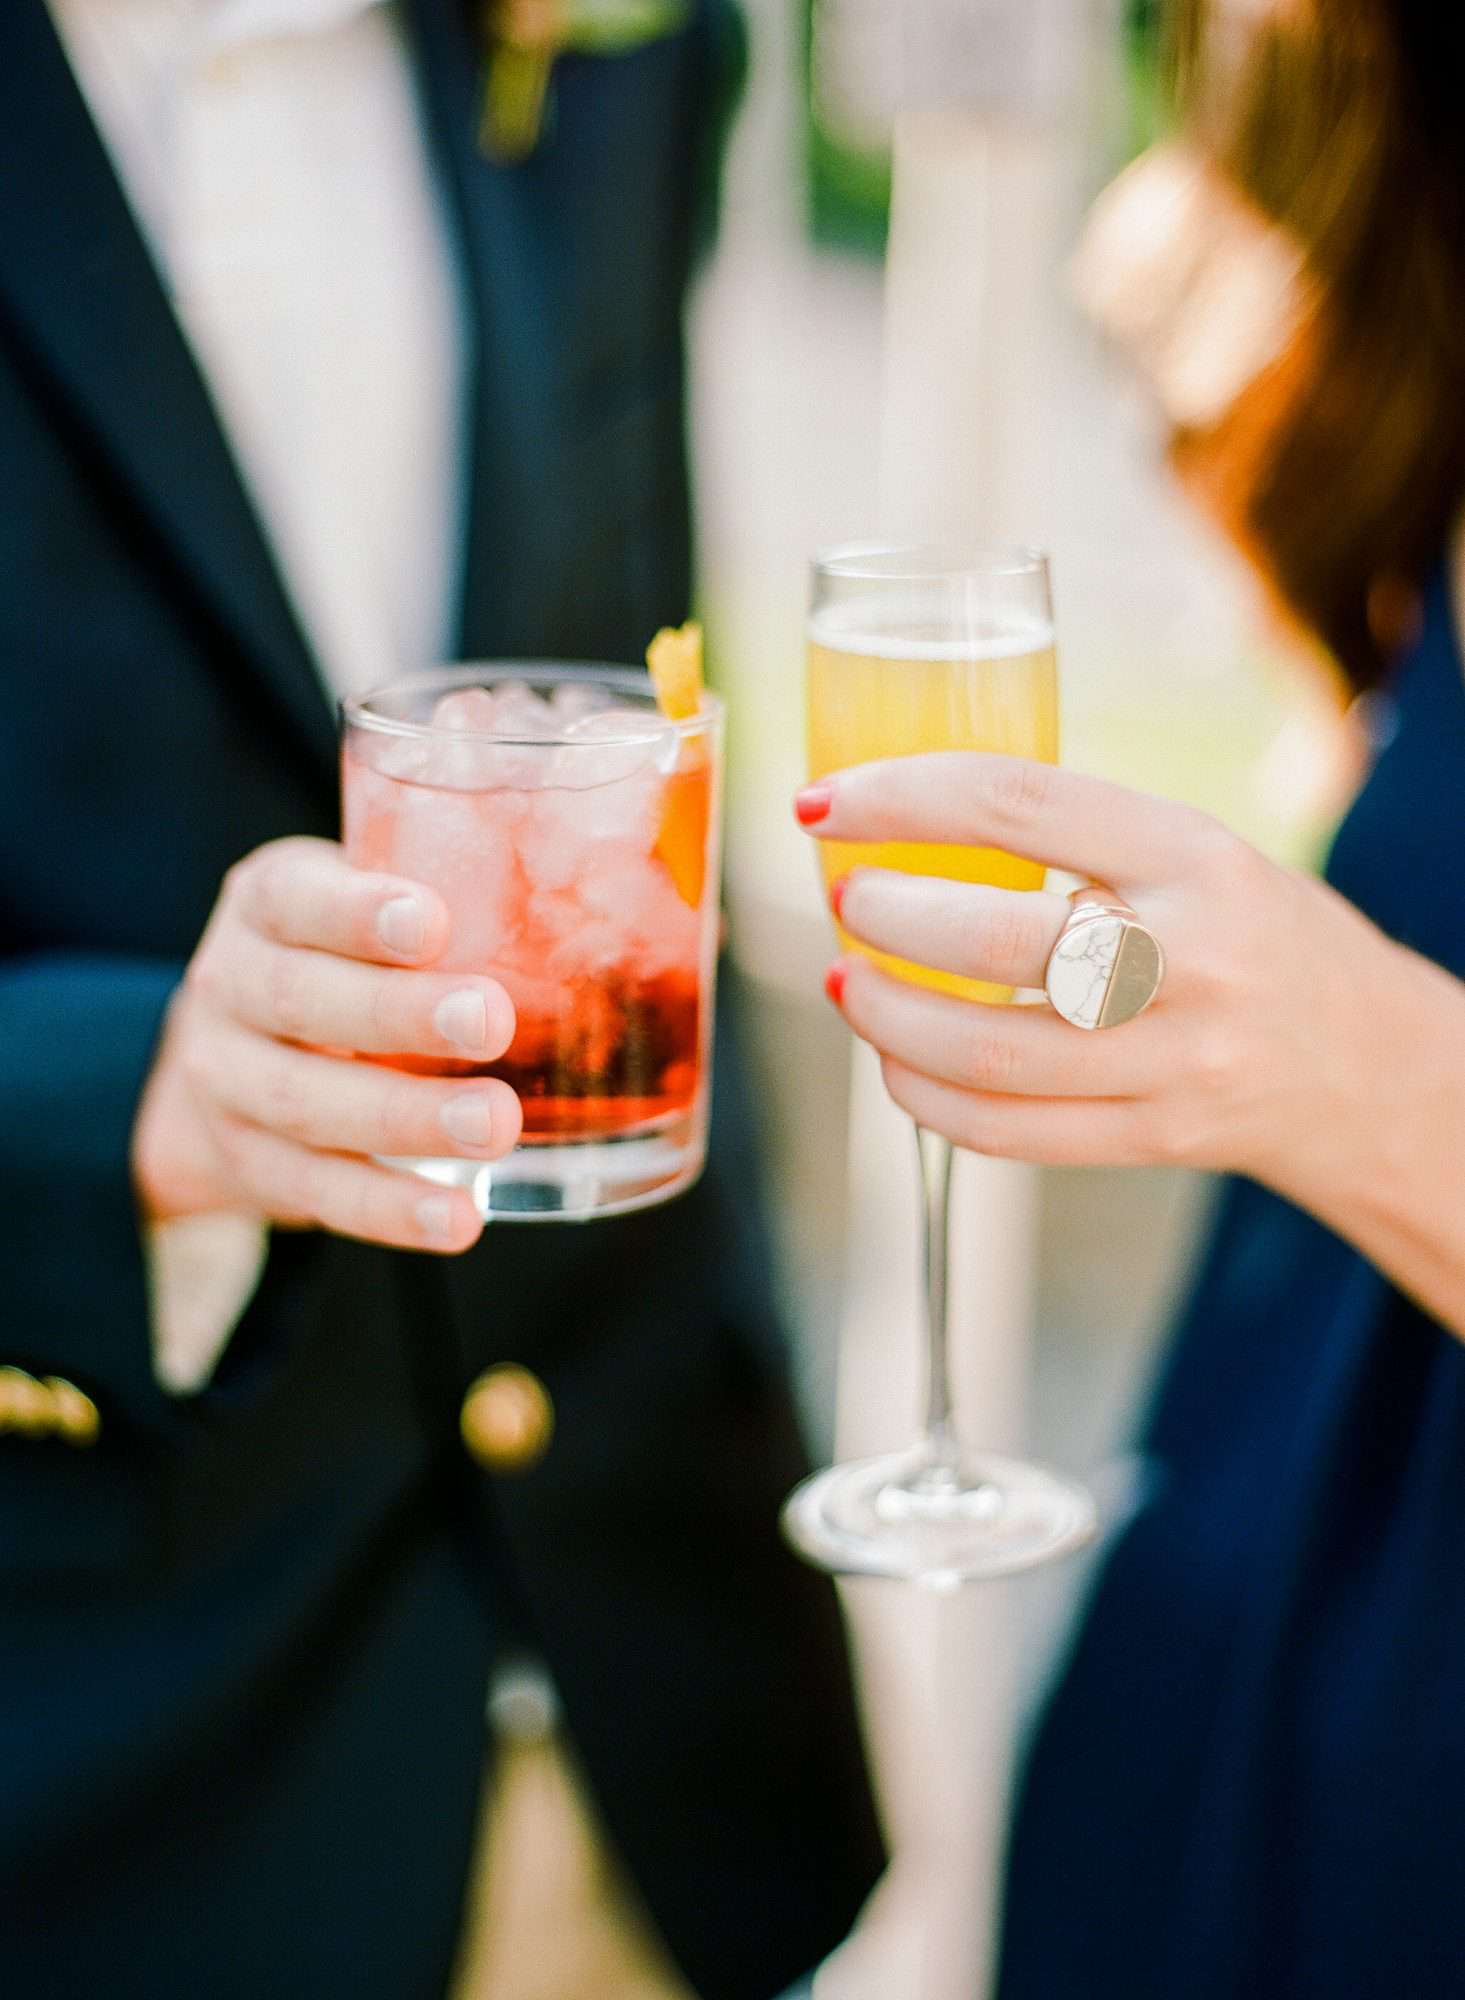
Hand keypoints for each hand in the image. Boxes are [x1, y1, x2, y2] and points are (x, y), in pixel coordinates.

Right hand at [132, 838, 520, 1252]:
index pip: (295, 898)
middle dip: (397, 1015)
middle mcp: (230, 985)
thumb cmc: (340, 955)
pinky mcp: (249, 1164)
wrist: (225, 1054)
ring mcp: (228, 1082)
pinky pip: (317, 1191)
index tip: (434, 923)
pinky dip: (390, 1208)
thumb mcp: (362, 901)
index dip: (357, 911)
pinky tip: (460, 1218)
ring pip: (306, 1104)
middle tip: (492, 1022)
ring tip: (497, 1126)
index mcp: (266, 903)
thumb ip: (446, 888)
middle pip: (299, 1001)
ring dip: (407, 1118)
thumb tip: (616, 888)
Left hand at [797, 753, 1406, 1203]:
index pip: (1021, 804)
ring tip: (845, 981)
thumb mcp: (1193, 851)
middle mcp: (1189, 957)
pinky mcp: (1153, 1136)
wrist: (1366, 1062)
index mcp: (1192, 854)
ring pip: (990, 1055)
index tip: (823, 800)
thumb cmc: (1251, 933)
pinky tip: (894, 1062)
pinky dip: (926, 1098)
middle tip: (842, 897)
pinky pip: (1008, 1131)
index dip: (903, 798)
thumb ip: (1077, 840)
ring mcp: (1175, 1059)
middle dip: (888, 916)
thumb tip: (905, 822)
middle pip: (997, 942)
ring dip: (888, 1018)